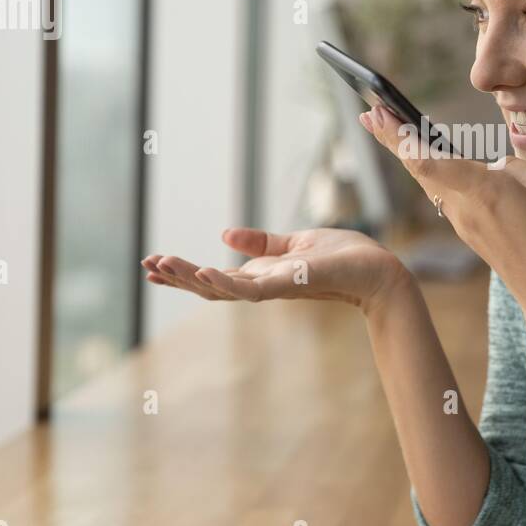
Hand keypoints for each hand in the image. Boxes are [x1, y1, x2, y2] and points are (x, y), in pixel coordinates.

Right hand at [142, 226, 408, 314]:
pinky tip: (206, 272)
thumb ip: (261, 244)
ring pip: (225, 290)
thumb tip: (225, 235)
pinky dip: (227, 283)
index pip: (215, 278)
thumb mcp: (294, 244)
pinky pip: (253, 289)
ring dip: (193, 279)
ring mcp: (276, 288)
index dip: (185, 272)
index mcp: (263, 275)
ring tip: (164, 266)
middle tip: (146, 266)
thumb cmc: (344, 257)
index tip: (155, 263)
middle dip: (178, 277)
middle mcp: (265, 286)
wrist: (379, 270)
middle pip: (211, 287)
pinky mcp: (292, 284)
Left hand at [360, 104, 525, 321]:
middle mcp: (465, 208)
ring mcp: (464, 223)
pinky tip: (422, 158)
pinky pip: (442, 193)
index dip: (401, 137)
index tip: (378, 113)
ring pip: (427, 181)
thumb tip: (491, 167)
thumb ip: (514, 167)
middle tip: (368, 112)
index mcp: (485, 192)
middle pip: (418, 168)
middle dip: (391, 138)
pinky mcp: (469, 232)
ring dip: (406, 153)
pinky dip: (426, 170)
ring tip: (385, 127)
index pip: (430, 162)